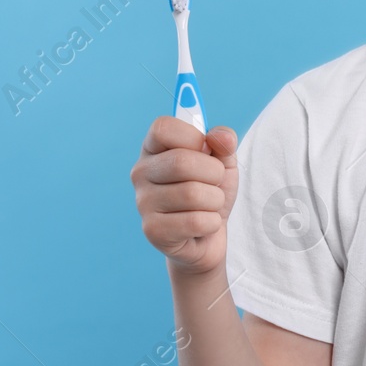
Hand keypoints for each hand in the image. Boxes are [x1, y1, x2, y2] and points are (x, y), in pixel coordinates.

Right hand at [132, 116, 238, 276]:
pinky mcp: (152, 231)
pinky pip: (195, 221)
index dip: (193, 136)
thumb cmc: (210, 192)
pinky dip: (211, 223)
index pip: (162, 128)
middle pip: (181, 161)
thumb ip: (224, 142)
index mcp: (153, 149)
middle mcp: (141, 173)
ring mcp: (143, 203)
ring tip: (209, 205)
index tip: (205, 149)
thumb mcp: (223, 161)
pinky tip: (203, 225)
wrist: (207, 237)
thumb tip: (221, 137)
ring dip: (215, 200)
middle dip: (214, 173)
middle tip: (215, 183)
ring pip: (193, 194)